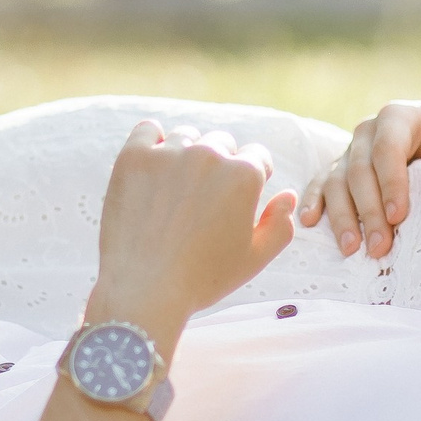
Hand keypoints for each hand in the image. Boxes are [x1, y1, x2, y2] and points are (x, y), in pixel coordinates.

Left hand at [87, 122, 296, 335]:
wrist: (144, 290)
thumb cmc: (203, 278)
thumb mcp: (254, 258)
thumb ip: (280, 224)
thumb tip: (288, 195)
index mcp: (243, 175)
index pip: (257, 156)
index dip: (253, 177)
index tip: (237, 197)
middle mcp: (208, 154)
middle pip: (222, 142)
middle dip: (220, 165)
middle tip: (205, 198)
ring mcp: (168, 153)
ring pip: (186, 137)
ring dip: (187, 154)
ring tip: (178, 190)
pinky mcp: (133, 157)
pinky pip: (147, 130)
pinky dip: (152, 142)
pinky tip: (153, 167)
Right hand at [298, 53, 420, 258]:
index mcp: (397, 117)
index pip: (388, 148)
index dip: (391, 181)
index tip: (399, 214)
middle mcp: (367, 132)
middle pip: (359, 171)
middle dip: (368, 210)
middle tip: (380, 246)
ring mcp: (349, 152)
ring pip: (336, 183)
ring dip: (342, 217)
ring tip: (352, 249)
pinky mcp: (338, 171)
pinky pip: (320, 186)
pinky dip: (313, 202)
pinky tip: (309, 222)